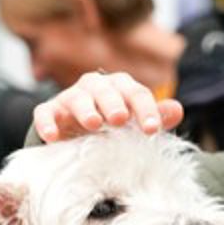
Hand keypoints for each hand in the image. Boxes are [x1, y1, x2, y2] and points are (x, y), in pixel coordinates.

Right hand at [33, 71, 182, 142]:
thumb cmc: (113, 125)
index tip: (152, 129)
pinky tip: (53, 137)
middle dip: (113, 103)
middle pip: (106, 90)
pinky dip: (47, 123)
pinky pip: (46, 113)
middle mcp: (96, 87)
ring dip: (85, 109)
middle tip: (120, 118)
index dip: (145, 110)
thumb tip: (178, 110)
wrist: (77, 134)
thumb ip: (156, 116)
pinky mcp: (50, 111)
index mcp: (121, 87)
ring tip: (93, 123)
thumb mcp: (135, 122)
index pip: (137, 93)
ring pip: (77, 98)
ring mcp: (71, 97)